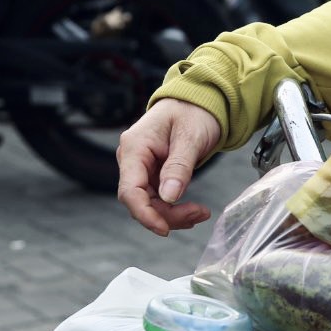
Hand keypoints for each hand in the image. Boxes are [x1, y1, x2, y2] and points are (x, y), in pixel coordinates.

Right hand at [116, 98, 222, 235]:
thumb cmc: (194, 112)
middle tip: (199, 214)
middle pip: (139, 201)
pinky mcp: (151, 173)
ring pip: (148, 203)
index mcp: (134, 147)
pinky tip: (192, 210)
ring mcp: (140, 167)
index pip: (129, 190)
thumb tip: (169, 197)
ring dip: (172, 214)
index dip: (144, 214)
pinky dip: (173, 208)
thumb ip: (179, 167)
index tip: (165, 229)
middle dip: (167, 215)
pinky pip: (157, 198)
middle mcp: (132, 158)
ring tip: (200, 213)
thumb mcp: (190, 137)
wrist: (199, 102)